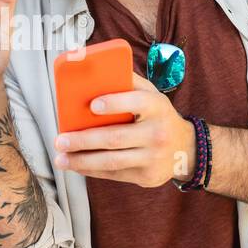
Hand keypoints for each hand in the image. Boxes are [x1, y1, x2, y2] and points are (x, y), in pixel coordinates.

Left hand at [50, 72, 196, 187]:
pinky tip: (76, 165)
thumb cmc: (159, 116)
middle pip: (115, 138)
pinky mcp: (147, 176)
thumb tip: (95, 72)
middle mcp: (157, 133)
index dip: (114, 103)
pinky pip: (114, 174)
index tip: (92, 105)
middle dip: (83, 140)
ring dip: (82, 161)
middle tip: (60, 140)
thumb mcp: (152, 95)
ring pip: (112, 161)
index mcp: (157, 107)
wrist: (187, 149)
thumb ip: (129, 83)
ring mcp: (153, 157)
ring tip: (61, 158)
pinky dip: (92, 170)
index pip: (136, 102)